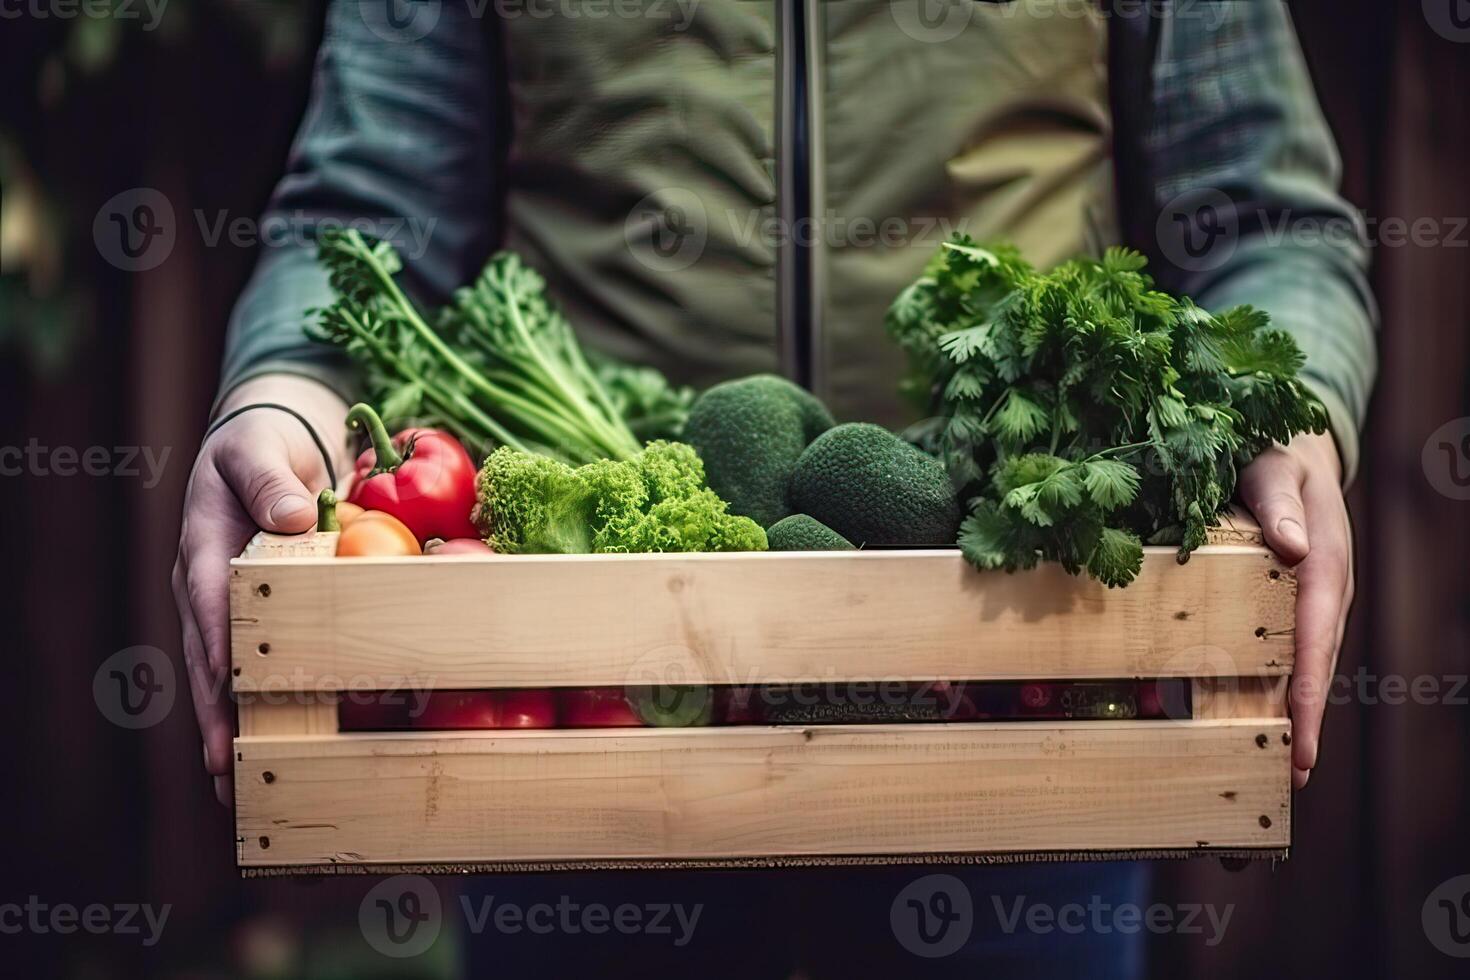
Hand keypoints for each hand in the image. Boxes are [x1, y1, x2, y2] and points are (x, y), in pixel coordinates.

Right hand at [171, 376, 348, 805]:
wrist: (265, 442)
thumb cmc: (260, 444)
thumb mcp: (258, 449)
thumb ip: (269, 480)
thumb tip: (292, 519)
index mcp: (204, 550)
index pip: (211, 612)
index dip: (220, 661)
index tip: (229, 702)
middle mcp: (206, 587)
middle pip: (208, 663)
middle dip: (216, 720)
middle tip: (228, 776)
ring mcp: (226, 606)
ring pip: (222, 676)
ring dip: (231, 729)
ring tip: (238, 788)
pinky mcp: (252, 614)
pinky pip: (249, 665)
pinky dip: (256, 707)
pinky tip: (272, 747)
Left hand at [1238, 430, 1353, 788]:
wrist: (1290, 451)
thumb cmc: (1274, 456)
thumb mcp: (1274, 469)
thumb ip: (1278, 501)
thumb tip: (1293, 546)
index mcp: (1323, 568)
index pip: (1315, 640)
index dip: (1308, 692)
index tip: (1301, 739)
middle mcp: (1323, 594)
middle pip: (1316, 668)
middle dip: (1306, 724)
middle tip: (1293, 779)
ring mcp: (1309, 604)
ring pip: (1305, 668)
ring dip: (1295, 718)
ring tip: (1283, 772)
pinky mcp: (1291, 607)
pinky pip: (1288, 654)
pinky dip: (1281, 691)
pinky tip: (1262, 724)